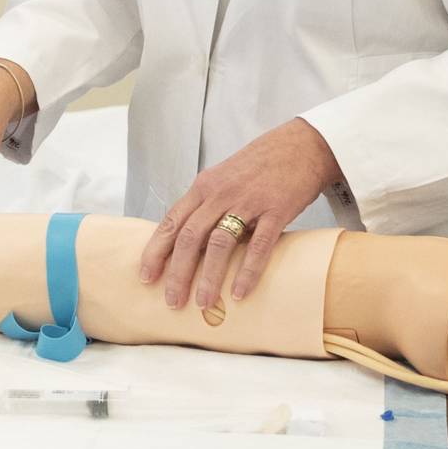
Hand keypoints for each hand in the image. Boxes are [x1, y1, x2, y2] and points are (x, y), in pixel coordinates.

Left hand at [139, 118, 342, 314]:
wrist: (301, 145)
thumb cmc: (260, 165)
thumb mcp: (224, 178)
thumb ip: (206, 205)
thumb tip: (188, 242)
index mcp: (204, 186)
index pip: (172, 221)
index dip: (156, 251)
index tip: (146, 277)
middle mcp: (220, 194)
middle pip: (190, 237)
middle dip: (178, 272)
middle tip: (172, 301)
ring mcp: (248, 202)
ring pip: (219, 244)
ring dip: (209, 277)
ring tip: (204, 303)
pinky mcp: (276, 210)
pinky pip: (258, 246)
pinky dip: (247, 271)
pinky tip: (240, 292)